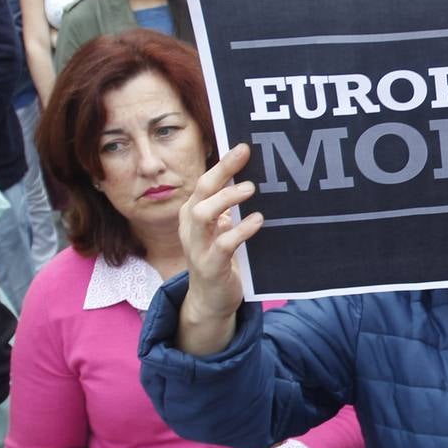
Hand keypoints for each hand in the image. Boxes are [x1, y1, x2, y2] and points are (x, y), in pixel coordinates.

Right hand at [178, 145, 262, 323]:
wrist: (210, 300)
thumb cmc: (219, 256)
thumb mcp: (221, 227)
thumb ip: (229, 205)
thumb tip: (252, 176)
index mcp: (193, 213)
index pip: (205, 182)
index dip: (222, 164)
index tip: (243, 147)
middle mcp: (190, 227)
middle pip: (201, 192)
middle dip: (222, 172)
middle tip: (245, 157)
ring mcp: (197, 247)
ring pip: (203, 215)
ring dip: (227, 198)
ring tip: (251, 189)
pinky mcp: (210, 266)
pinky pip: (222, 245)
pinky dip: (240, 230)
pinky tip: (257, 220)